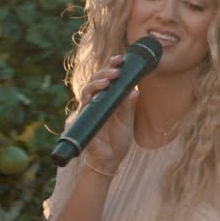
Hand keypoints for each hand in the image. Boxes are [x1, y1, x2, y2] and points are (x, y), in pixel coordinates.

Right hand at [76, 54, 137, 173]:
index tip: (121, 59)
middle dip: (105, 71)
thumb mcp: (126, 121)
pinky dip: (90, 98)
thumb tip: (135, 90)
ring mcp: (89, 111)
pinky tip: (96, 93)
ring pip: (88, 90)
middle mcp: (96, 103)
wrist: (110, 161)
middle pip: (96, 81)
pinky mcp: (85, 121)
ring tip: (109, 78)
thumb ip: (128, 105)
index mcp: (106, 101)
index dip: (111, 68)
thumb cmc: (116, 141)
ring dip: (98, 82)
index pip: (107, 79)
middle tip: (117, 67)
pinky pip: (85, 106)